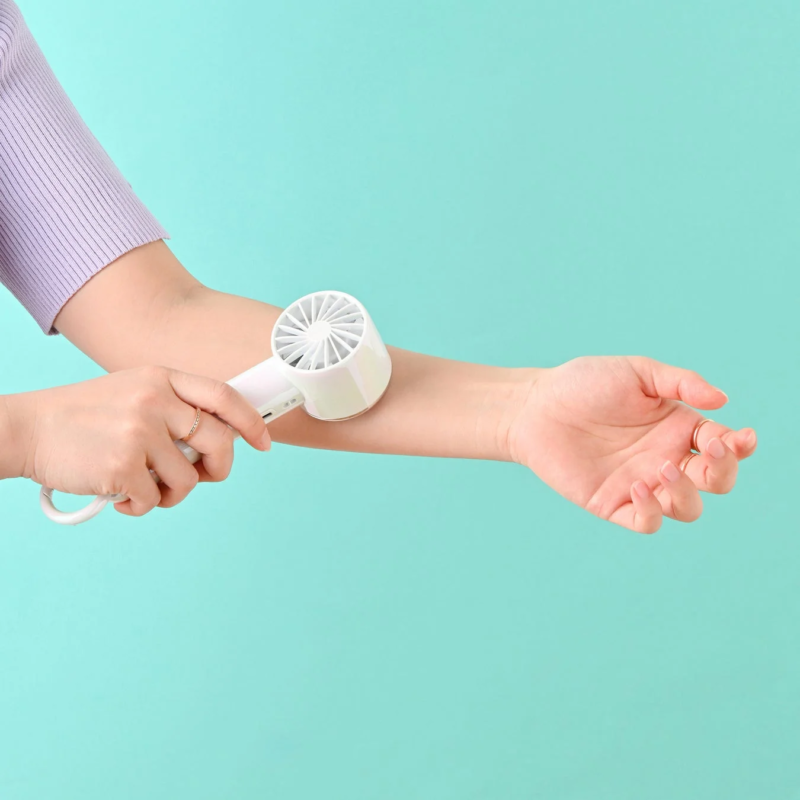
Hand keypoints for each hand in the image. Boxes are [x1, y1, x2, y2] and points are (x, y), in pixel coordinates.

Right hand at [5, 366, 269, 515]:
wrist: (29, 428)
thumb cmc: (85, 416)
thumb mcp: (133, 391)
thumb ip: (174, 408)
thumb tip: (219, 442)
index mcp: (161, 378)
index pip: (223, 395)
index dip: (250, 421)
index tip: (263, 442)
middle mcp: (154, 400)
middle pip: (218, 441)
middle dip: (217, 468)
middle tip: (201, 477)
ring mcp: (139, 432)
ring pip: (187, 480)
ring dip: (169, 494)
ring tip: (142, 486)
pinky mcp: (122, 466)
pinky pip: (153, 500)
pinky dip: (139, 507)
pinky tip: (119, 496)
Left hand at [507, 356, 756, 532]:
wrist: (536, 406)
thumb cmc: (584, 384)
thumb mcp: (637, 372)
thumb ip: (680, 382)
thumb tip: (723, 400)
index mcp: (677, 428)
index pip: (723, 445)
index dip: (739, 446)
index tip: (739, 438)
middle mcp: (664, 458)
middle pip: (715, 481)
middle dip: (723, 471)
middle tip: (708, 452)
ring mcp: (640, 484)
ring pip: (687, 508)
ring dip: (687, 493)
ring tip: (664, 468)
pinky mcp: (613, 504)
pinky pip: (646, 522)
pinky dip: (652, 511)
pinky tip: (638, 486)